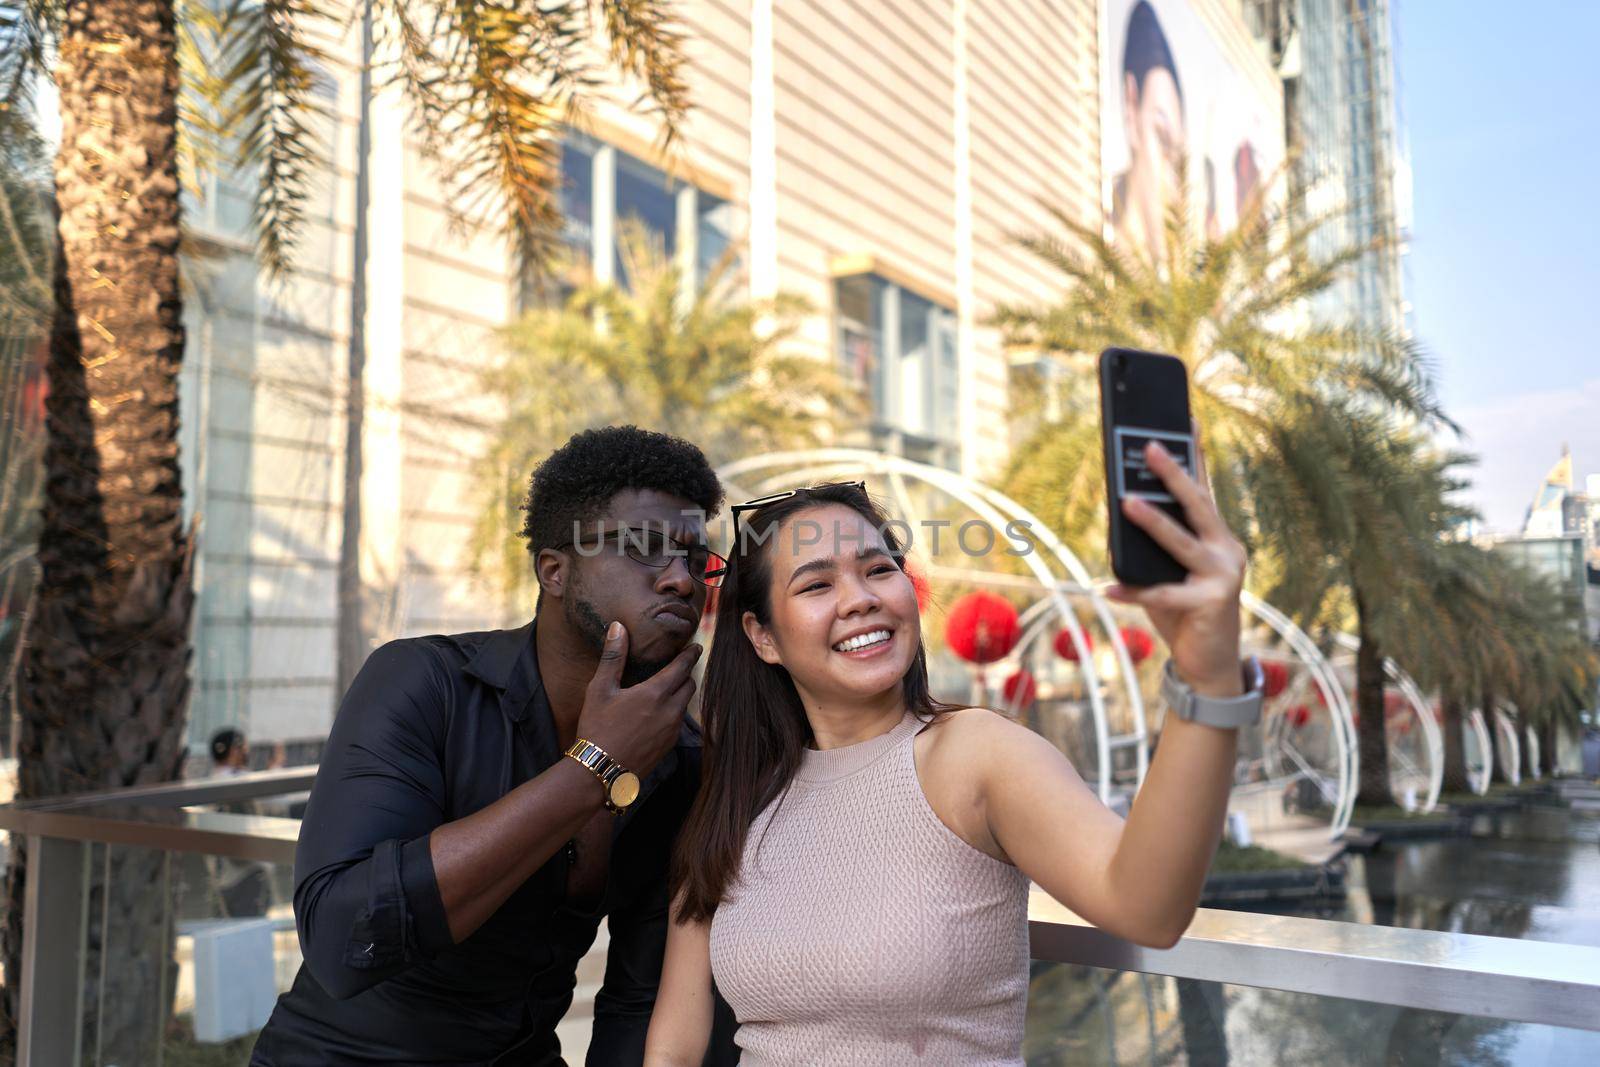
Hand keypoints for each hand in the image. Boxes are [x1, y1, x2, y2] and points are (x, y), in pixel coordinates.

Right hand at [575, 622, 701, 777]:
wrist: (601, 770)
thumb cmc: (597, 728)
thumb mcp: (600, 689)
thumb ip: (613, 657)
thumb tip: (618, 627)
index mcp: (655, 693)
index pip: (682, 667)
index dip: (690, 655)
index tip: (695, 647)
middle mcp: (670, 710)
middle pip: (690, 684)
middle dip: (686, 673)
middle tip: (679, 666)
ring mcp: (672, 730)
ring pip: (685, 704)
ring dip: (680, 693)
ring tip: (668, 688)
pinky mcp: (668, 746)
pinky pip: (678, 722)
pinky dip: (674, 712)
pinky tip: (658, 713)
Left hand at [1106, 426, 1246, 697]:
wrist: (1211, 663)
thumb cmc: (1185, 611)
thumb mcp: (1170, 571)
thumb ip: (1154, 546)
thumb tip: (1119, 510)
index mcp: (1217, 536)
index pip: (1204, 488)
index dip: (1195, 454)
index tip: (1187, 419)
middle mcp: (1226, 549)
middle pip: (1197, 504)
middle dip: (1172, 474)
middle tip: (1149, 447)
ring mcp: (1223, 576)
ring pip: (1183, 542)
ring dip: (1153, 522)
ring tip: (1125, 502)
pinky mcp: (1211, 604)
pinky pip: (1164, 594)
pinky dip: (1134, 591)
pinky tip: (1107, 588)